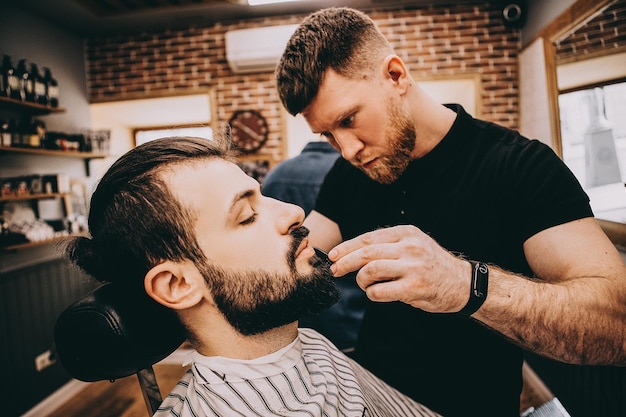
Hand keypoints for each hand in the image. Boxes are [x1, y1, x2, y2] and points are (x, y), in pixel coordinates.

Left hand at [328, 225, 470, 312]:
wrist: (462, 283)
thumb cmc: (432, 265)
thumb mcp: (413, 245)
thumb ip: (388, 246)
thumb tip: (352, 253)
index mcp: (406, 232)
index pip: (368, 238)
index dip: (346, 247)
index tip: (333, 255)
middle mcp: (409, 246)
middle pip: (366, 253)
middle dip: (345, 262)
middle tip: (335, 270)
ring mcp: (413, 267)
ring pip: (370, 270)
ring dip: (361, 280)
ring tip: (365, 284)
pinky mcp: (414, 287)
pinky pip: (380, 291)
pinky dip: (372, 294)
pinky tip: (376, 294)